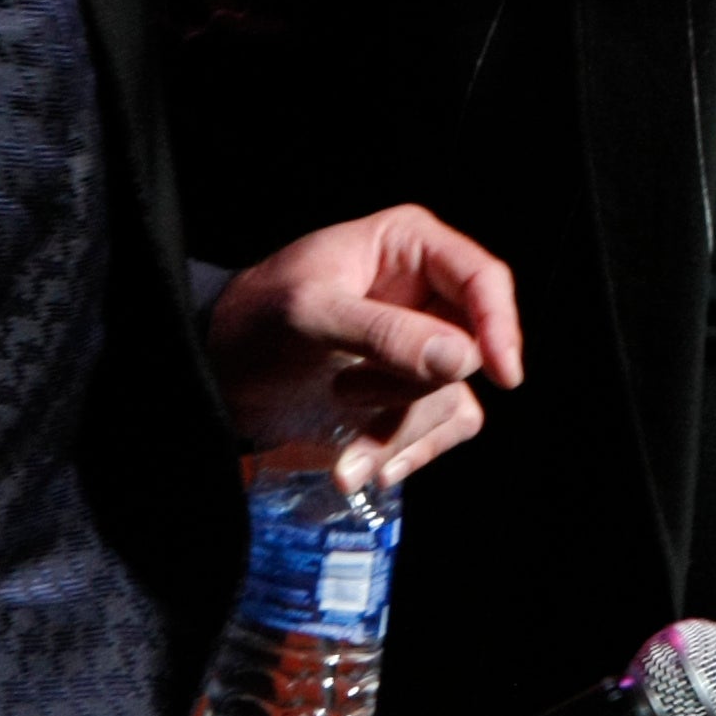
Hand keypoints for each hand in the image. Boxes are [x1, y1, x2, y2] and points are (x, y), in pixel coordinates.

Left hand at [207, 206, 523, 492]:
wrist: (214, 372)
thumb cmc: (253, 321)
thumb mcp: (310, 315)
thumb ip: (384, 334)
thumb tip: (463, 360)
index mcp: (409, 247)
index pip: (484, 281)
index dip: (500, 327)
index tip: (501, 375)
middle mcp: (426, 293)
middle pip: (471, 349)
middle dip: (414, 389)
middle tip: (349, 392)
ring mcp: (420, 345)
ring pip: (454, 397)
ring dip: (400, 430)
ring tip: (342, 437)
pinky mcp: (409, 392)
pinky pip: (442, 428)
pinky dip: (407, 452)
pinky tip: (365, 468)